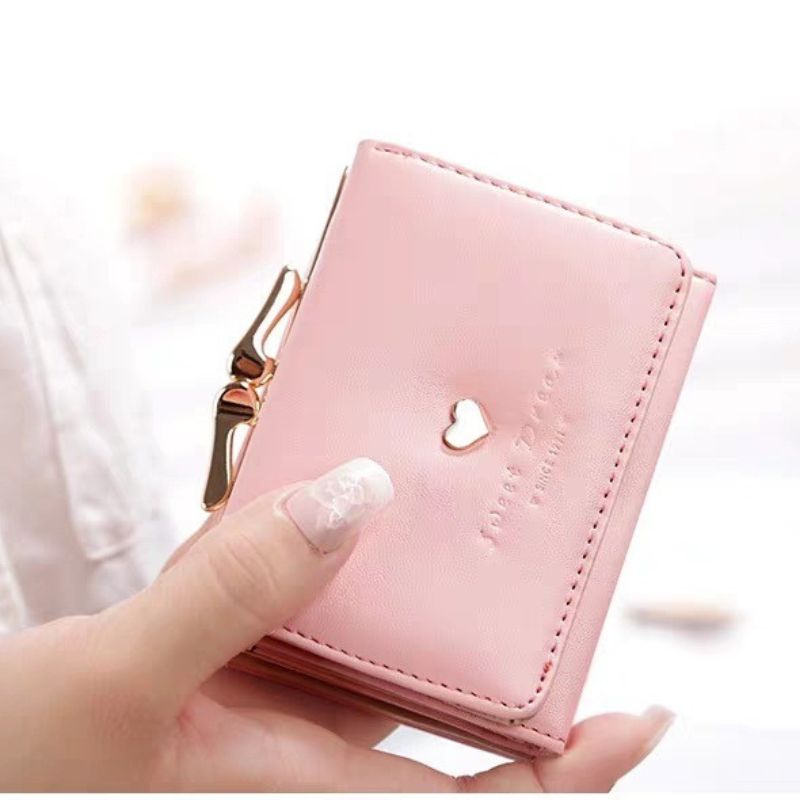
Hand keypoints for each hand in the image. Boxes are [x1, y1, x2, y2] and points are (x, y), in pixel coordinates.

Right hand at [0, 458, 672, 790]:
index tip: (640, 714)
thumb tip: (355, 496)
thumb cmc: (25, 763)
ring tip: (408, 486)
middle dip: (490, 626)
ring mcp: (275, 704)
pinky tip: (299, 495)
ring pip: (371, 632)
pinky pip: (302, 601)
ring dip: (392, 568)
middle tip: (525, 540)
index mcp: (307, 789)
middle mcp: (309, 750)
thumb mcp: (128, 677)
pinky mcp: (239, 665)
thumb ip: (240, 588)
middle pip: (443, 696)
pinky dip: (308, 549)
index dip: (574, 772)